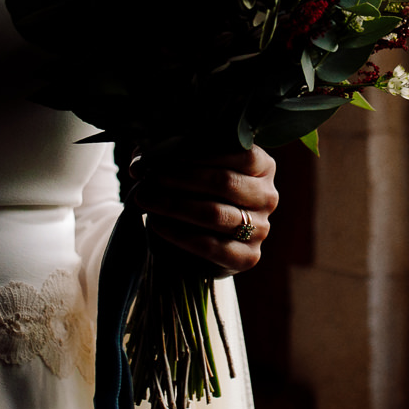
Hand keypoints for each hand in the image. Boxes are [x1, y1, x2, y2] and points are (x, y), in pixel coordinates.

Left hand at [129, 145, 277, 273]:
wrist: (204, 237)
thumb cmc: (199, 192)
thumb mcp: (193, 166)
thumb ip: (172, 153)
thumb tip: (141, 156)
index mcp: (263, 166)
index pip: (236, 152)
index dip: (197, 152)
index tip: (164, 153)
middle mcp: (268, 196)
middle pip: (224, 182)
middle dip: (180, 177)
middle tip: (148, 177)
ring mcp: (261, 229)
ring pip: (215, 214)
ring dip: (173, 204)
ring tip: (145, 198)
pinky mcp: (248, 257)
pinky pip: (210, 246)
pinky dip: (179, 234)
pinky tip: (156, 223)